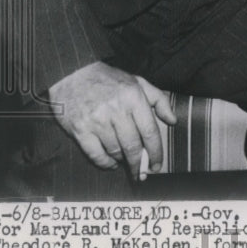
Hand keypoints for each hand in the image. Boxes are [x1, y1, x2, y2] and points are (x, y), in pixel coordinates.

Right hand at [47, 61, 176, 179]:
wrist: (73, 74)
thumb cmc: (109, 80)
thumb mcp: (138, 82)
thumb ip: (159, 100)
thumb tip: (173, 120)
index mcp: (134, 97)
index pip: (150, 131)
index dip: (156, 151)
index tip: (157, 165)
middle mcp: (116, 109)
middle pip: (133, 146)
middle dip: (139, 163)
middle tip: (142, 173)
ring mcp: (97, 120)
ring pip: (115, 151)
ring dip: (123, 160)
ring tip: (126, 161)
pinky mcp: (80, 129)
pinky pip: (96, 154)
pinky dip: (105, 163)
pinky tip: (111, 163)